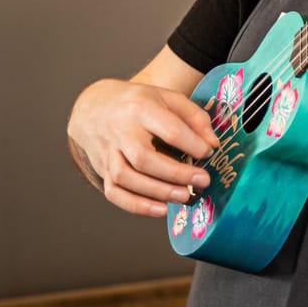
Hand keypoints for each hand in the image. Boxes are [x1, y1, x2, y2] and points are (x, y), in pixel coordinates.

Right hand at [67, 79, 218, 216]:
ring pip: (126, 178)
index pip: (170, 131)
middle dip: (176, 174)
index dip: (193, 145)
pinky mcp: (102, 170)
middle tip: (202, 181)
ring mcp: (108, 153)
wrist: (95, 107)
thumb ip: (195, 117)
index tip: (209, 153)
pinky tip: (160, 209)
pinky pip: (114, 192)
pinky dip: (136, 205)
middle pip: (144, 158)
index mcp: (141, 108)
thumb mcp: (168, 97)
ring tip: (185, 196)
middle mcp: (121, 131)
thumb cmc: (139, 103)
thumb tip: (212, 144)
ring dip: (157, 192)